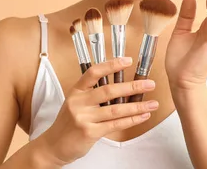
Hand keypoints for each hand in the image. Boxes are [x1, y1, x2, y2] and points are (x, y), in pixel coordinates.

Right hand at [38, 57, 158, 164]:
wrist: (54, 145)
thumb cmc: (69, 123)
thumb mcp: (76, 103)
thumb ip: (93, 94)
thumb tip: (122, 87)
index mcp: (76, 91)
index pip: (94, 72)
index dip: (111, 64)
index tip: (128, 61)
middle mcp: (79, 102)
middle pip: (109, 90)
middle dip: (132, 86)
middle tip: (150, 84)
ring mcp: (83, 118)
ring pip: (116, 109)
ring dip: (137, 106)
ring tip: (152, 104)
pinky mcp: (89, 132)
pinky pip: (115, 125)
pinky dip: (131, 120)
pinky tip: (142, 116)